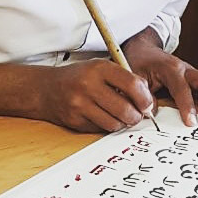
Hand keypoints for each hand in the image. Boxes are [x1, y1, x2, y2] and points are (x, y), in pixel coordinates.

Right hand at [37, 59, 152, 132]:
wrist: (47, 89)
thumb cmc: (81, 78)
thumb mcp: (102, 69)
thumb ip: (126, 80)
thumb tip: (149, 102)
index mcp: (100, 68)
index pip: (132, 85)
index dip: (145, 99)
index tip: (147, 105)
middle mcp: (88, 85)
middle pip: (125, 109)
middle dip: (136, 116)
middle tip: (137, 115)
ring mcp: (80, 104)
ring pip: (115, 123)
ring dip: (122, 123)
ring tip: (120, 116)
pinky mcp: (75, 120)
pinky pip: (101, 130)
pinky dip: (107, 126)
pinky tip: (103, 117)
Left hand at [124, 29, 197, 126]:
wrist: (143, 50)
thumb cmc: (138, 64)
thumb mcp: (134, 78)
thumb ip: (141, 95)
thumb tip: (149, 112)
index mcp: (169, 69)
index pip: (181, 88)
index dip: (187, 105)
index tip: (191, 121)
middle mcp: (184, 69)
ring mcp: (192, 73)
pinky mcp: (195, 78)